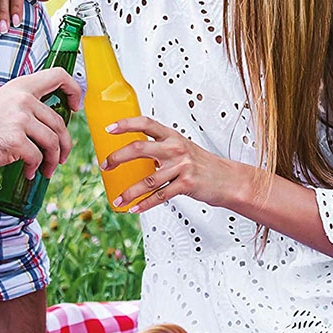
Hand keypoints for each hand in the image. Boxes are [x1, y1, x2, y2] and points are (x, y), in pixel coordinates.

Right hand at [0, 68, 79, 176]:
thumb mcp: (2, 102)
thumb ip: (24, 104)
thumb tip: (46, 121)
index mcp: (21, 87)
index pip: (58, 76)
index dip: (74, 90)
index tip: (75, 107)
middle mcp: (23, 99)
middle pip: (59, 122)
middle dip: (64, 144)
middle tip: (60, 156)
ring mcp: (20, 119)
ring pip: (52, 142)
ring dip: (53, 159)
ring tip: (46, 169)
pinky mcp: (15, 140)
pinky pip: (37, 157)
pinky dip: (36, 167)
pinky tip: (30, 171)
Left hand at [102, 116, 250, 210]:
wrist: (228, 180)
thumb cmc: (201, 164)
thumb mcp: (181, 148)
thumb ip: (160, 148)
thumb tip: (131, 153)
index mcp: (172, 136)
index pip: (145, 123)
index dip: (126, 124)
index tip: (109, 129)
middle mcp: (175, 148)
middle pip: (139, 149)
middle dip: (117, 158)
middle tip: (105, 166)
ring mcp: (181, 166)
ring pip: (147, 180)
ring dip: (129, 192)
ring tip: (118, 199)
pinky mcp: (186, 184)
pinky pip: (160, 196)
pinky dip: (145, 204)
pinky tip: (134, 208)